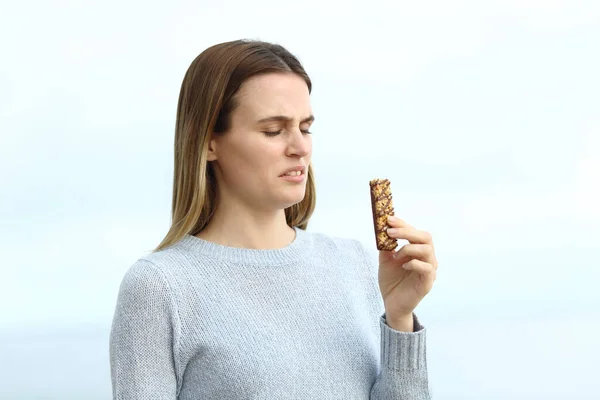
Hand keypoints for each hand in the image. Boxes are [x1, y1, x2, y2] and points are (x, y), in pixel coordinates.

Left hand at [378, 216, 437, 330]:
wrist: (392, 303)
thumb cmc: (392, 281)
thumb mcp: (385, 261)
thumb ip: (386, 247)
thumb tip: (383, 231)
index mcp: (418, 251)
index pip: (415, 232)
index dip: (403, 224)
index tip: (389, 219)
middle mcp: (427, 258)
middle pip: (425, 237)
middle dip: (407, 232)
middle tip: (390, 232)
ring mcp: (429, 270)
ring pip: (427, 250)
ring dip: (408, 248)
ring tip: (395, 256)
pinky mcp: (427, 282)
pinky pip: (426, 268)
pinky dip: (413, 263)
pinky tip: (402, 265)